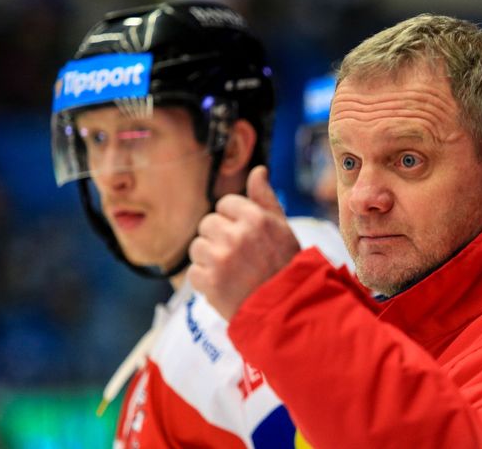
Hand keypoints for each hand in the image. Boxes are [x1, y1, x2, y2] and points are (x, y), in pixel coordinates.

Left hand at [188, 165, 300, 319]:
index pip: (225, 204)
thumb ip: (266, 199)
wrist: (287, 310)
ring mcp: (221, 259)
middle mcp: (236, 235)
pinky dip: (205, 281)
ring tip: (230, 272)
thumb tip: (258, 170)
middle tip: (236, 256)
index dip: (232, 221)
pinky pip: (194, 272)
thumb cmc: (286, 267)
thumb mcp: (282, 228)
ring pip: (197, 247)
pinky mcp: (210, 282)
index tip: (243, 236)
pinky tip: (224, 286)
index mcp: (255, 218)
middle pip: (207, 223)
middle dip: (218, 238)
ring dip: (209, 259)